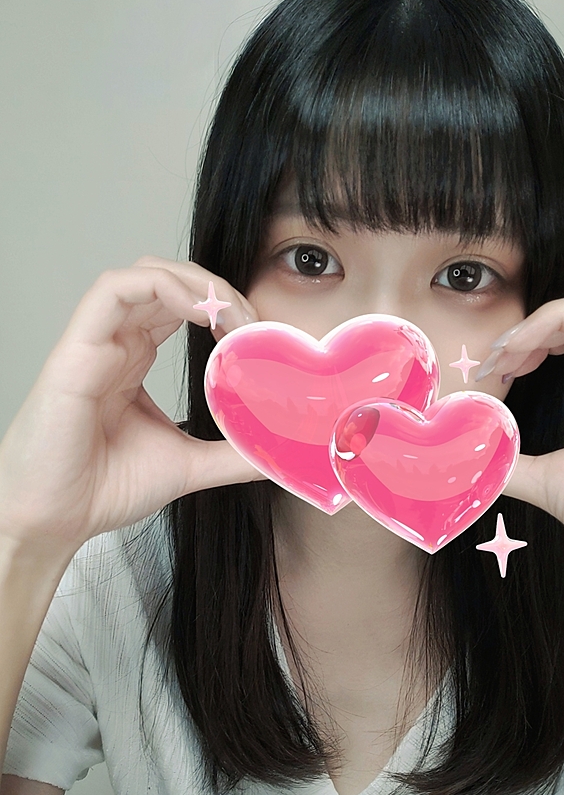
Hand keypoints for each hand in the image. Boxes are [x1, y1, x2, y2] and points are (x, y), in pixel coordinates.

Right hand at [0, 256, 264, 558]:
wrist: (56, 521)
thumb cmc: (104, 489)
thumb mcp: (188, 465)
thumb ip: (230, 454)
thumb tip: (275, 453)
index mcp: (135, 358)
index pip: (183, 306)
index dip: (224, 308)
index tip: (260, 336)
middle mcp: (116, 342)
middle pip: (170, 281)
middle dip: (219, 290)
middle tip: (253, 322)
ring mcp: (96, 342)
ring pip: (145, 273)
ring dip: (197, 283)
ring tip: (231, 315)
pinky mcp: (76, 350)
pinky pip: (113, 290)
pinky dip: (161, 286)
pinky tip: (198, 312)